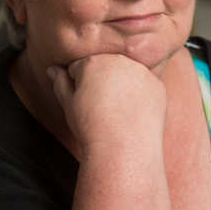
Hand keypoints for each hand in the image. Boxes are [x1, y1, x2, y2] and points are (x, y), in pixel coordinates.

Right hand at [47, 54, 167, 153]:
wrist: (124, 148)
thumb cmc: (92, 127)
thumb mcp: (69, 105)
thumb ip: (61, 83)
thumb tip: (52, 70)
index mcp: (93, 62)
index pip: (80, 67)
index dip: (78, 87)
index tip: (85, 105)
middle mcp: (119, 61)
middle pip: (105, 67)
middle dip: (101, 82)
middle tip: (102, 109)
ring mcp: (141, 73)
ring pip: (126, 75)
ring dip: (122, 87)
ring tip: (118, 113)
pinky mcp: (158, 86)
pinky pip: (145, 87)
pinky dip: (140, 98)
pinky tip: (134, 115)